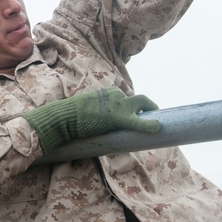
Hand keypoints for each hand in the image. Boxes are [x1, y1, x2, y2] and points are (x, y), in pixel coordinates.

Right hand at [22, 87, 160, 151]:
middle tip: (151, 116)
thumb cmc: (69, 116)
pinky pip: (140, 121)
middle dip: (147, 106)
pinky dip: (149, 124)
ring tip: (155, 124)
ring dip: (149, 112)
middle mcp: (115, 95)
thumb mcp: (83, 108)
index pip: (124, 97)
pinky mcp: (119, 118)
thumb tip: (92, 123)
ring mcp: (118, 105)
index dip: (131, 107)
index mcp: (106, 93)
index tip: (134, 113)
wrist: (63, 117)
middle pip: (138, 99)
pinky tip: (158, 128)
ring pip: (141, 104)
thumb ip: (93, 111)